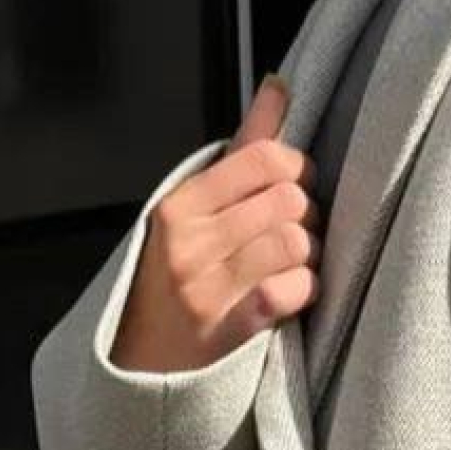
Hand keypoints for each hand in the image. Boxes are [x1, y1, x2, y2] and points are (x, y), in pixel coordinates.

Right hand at [111, 72, 323, 374]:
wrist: (142, 362)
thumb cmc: (175, 278)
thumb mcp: (195, 209)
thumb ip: (243, 148)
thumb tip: (278, 87)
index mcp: (179, 204)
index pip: (264, 156)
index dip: (297, 170)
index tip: (294, 190)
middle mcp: (188, 241)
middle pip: (289, 200)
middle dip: (306, 216)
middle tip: (295, 233)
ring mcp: (207, 287)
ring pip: (295, 242)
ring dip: (308, 255)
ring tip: (292, 265)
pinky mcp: (228, 329)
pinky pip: (290, 289)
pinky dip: (304, 290)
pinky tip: (291, 295)